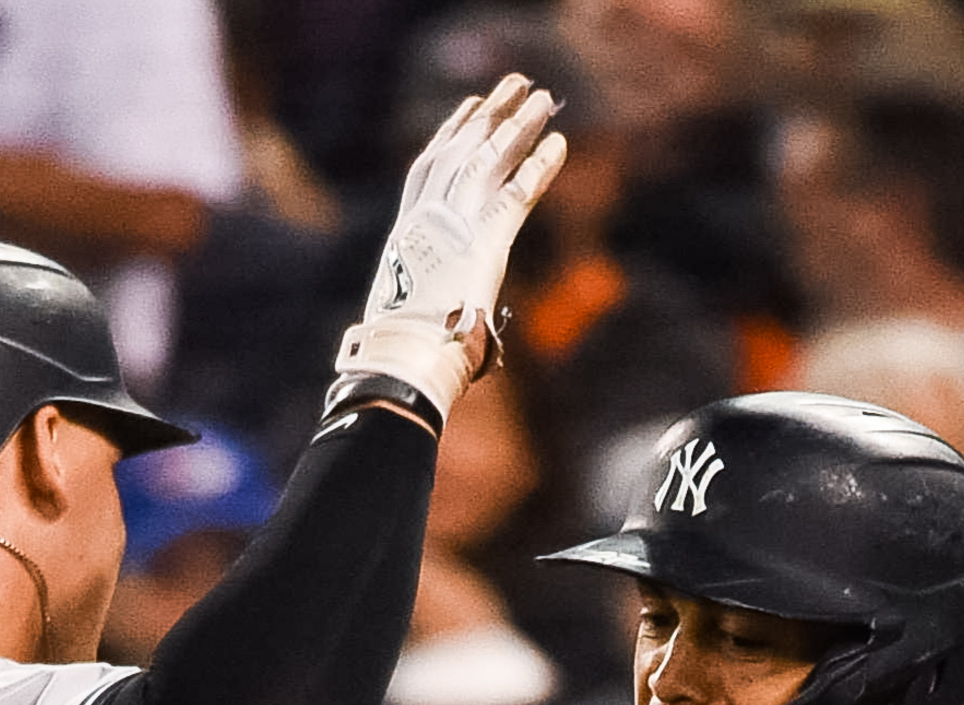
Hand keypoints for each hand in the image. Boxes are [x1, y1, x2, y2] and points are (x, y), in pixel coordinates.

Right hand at [333, 73, 565, 420]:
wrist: (404, 362)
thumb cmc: (406, 351)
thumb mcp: (412, 308)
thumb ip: (434, 289)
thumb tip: (450, 306)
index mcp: (408, 232)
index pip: (430, 168)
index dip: (452, 134)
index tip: (471, 107)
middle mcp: (428, 219)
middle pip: (462, 152)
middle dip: (492, 115)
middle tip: (517, 84)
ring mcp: (455, 228)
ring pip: (490, 162)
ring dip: (520, 127)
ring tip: (544, 97)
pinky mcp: (485, 244)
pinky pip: (517, 195)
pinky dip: (539, 168)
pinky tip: (559, 144)